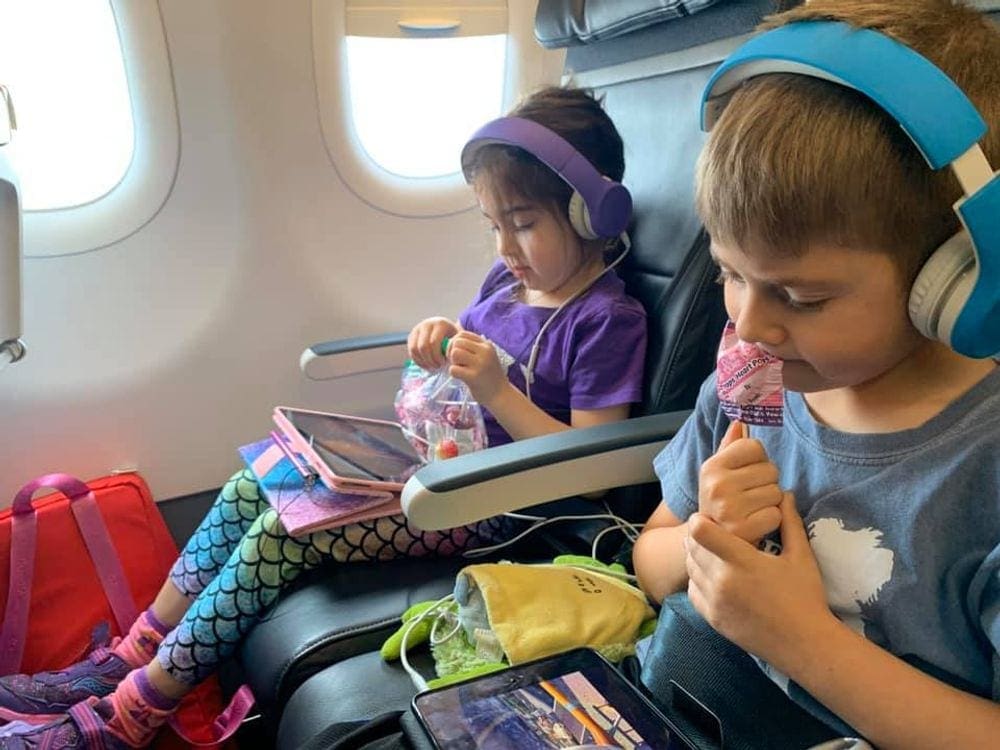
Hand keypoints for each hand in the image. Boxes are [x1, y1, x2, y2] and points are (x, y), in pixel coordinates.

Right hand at [407, 317, 458, 369]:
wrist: (445, 329)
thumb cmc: (454, 337)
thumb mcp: (458, 339)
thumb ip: (455, 347)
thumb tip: (450, 358)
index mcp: (440, 324)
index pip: (434, 342)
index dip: (437, 356)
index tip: (443, 363)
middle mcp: (427, 324)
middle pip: (423, 346)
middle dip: (430, 360)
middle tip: (437, 367)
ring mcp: (417, 329)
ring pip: (414, 349)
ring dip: (423, 361)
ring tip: (432, 367)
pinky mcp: (411, 336)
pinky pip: (411, 351)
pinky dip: (418, 361)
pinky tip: (427, 365)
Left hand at [446, 330, 506, 406]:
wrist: (501, 395)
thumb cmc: (489, 376)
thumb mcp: (485, 357)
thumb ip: (471, 348)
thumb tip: (449, 342)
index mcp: (486, 345)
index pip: (462, 334)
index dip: (454, 342)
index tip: (457, 353)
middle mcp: (485, 352)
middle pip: (457, 342)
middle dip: (451, 352)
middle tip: (456, 362)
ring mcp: (480, 364)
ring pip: (455, 353)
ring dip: (453, 362)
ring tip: (460, 369)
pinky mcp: (474, 377)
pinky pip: (454, 369)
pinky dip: (453, 373)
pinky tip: (461, 377)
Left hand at [685, 492, 833, 666]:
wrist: (805, 644)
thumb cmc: (806, 597)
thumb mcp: (801, 556)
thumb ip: (789, 521)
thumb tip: (785, 493)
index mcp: (742, 561)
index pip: (701, 531)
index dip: (701, 520)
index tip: (711, 518)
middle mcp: (722, 581)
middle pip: (691, 547)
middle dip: (698, 536)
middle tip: (712, 532)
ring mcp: (715, 602)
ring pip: (689, 568)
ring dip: (696, 556)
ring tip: (714, 552)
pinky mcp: (712, 619)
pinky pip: (692, 590)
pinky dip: (697, 579)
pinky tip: (714, 575)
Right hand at [697, 420, 782, 544]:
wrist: (709, 543)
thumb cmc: (720, 502)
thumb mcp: (718, 474)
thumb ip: (730, 447)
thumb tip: (739, 421)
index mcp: (711, 467)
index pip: (754, 447)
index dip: (757, 460)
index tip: (746, 475)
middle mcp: (717, 485)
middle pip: (770, 469)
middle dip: (766, 482)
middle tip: (751, 497)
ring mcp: (729, 508)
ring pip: (776, 492)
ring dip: (770, 502)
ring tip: (753, 510)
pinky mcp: (743, 529)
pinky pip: (777, 514)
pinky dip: (772, 520)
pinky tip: (757, 524)